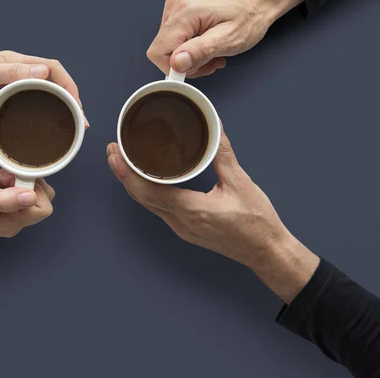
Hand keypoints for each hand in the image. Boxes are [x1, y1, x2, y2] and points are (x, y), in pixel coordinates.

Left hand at [0, 50, 84, 112]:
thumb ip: (9, 72)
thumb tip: (43, 72)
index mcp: (16, 61)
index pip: (53, 69)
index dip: (69, 86)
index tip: (76, 106)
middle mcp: (19, 67)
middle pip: (55, 78)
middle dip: (72, 97)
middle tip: (80, 120)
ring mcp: (14, 78)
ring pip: (47, 87)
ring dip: (62, 102)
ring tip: (71, 122)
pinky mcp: (8, 89)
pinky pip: (35, 95)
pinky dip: (48, 106)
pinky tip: (49, 118)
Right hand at [0, 169, 54, 237]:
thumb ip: (4, 200)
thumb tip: (31, 197)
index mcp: (10, 224)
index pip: (43, 207)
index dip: (32, 190)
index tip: (11, 182)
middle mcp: (16, 223)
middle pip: (42, 199)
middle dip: (25, 183)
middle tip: (2, 179)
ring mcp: (14, 215)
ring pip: (35, 191)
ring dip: (19, 179)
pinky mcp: (11, 205)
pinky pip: (25, 189)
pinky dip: (14, 180)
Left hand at [106, 131, 318, 302]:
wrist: (266, 251)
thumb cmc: (256, 222)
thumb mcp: (241, 183)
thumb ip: (223, 154)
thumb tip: (214, 128)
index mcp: (191, 210)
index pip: (148, 191)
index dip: (127, 173)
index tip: (115, 154)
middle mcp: (181, 222)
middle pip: (142, 198)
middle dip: (124, 174)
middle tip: (113, 151)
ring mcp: (182, 228)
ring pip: (148, 204)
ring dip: (133, 183)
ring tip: (123, 162)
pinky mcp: (186, 229)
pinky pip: (159, 208)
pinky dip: (147, 192)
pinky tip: (146, 179)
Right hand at [147, 0, 302, 77]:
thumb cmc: (249, 16)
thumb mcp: (228, 40)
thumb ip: (200, 52)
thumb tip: (176, 63)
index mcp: (184, 11)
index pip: (158, 52)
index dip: (174, 68)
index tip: (196, 68)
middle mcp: (176, 6)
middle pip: (162, 50)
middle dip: (185, 63)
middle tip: (210, 61)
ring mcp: (176, 6)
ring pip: (168, 47)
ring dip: (190, 56)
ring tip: (212, 52)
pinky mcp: (180, 10)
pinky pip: (175, 39)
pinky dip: (190, 47)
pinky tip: (207, 45)